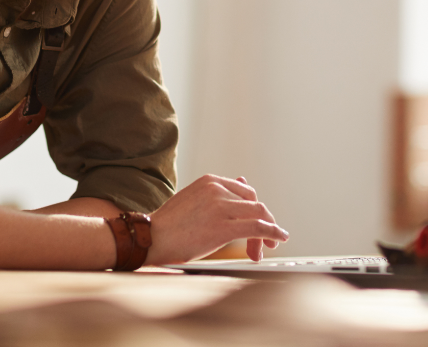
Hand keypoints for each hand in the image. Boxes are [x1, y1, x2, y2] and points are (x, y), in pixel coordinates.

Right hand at [144, 174, 288, 264]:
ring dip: (267, 232)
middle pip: (255, 203)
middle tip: (265, 241)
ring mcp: (221, 207)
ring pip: (259, 215)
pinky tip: (277, 239)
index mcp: (210, 181)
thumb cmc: (170, 225)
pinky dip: (273, 233)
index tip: (258, 225)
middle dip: (264, 222)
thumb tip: (244, 181)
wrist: (150, 238)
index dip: (255, 210)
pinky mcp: (223, 227)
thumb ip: (219, 194)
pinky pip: (258, 227)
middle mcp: (217, 189)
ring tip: (266, 247)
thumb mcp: (195, 200)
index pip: (245, 192)